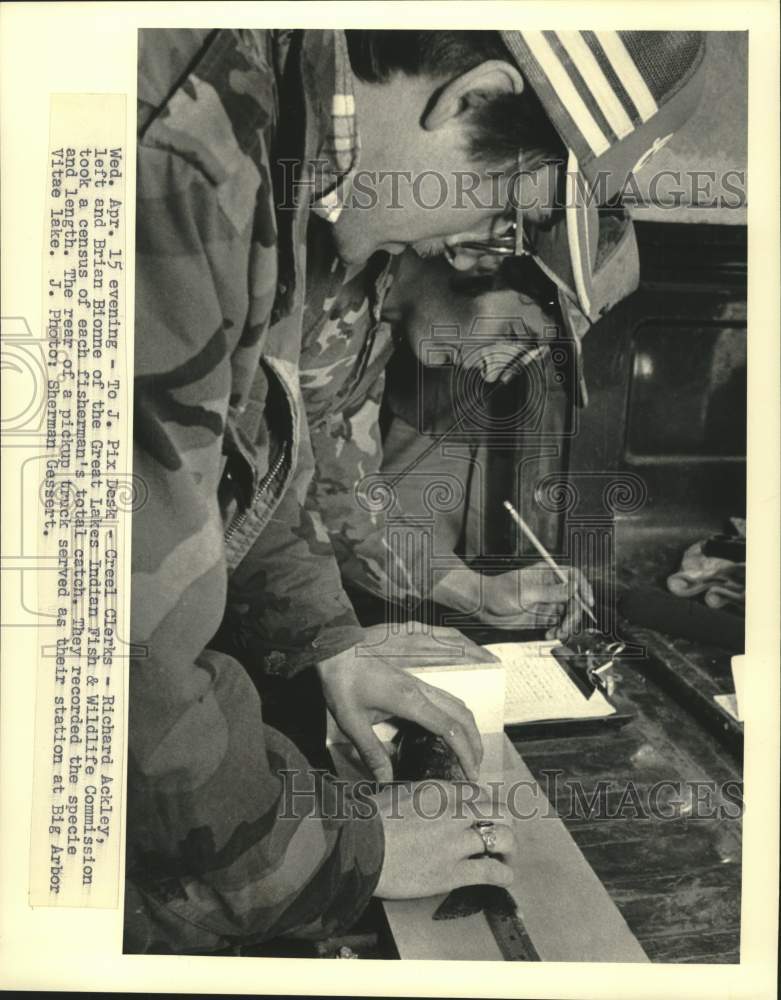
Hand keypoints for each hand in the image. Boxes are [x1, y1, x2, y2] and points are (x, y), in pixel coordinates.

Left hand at [317, 632, 482, 783]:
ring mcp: (419, 682)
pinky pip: (446, 697)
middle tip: (475, 769)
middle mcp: (421, 689)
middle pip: (462, 715)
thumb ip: (371, 752)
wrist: (338, 651)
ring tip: (469, 751)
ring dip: (469, 728)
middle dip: (474, 743)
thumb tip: (386, 780)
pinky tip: (449, 729)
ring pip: (457, 703)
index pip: (450, 729)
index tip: (471, 774)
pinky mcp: (414, 680)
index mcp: (410, 701)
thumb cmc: (342, 684)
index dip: (465, 753)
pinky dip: (457, 716)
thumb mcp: (352, 722)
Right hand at [373, 782, 515, 898]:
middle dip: (503, 824)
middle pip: (498, 811)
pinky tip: (504, 877)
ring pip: (502, 838)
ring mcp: (455, 842)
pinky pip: (492, 871)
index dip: (486, 806)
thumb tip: (435, 801)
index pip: (478, 793)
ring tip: (506, 857)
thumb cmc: (370, 822)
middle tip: (500, 836)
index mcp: (439, 791)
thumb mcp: (400, 793)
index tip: (485, 816)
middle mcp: (453, 812)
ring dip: (508, 849)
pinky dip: (504, 875)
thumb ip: (424, 795)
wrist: (358, 848)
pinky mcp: (453, 873)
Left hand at [480, 563, 593, 638]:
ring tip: (556, 634)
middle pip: (574, 599)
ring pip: (568, 614)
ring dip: (567, 625)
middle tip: (565, 627)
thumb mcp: (525, 593)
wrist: (481, 606)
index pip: (574, 576)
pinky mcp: (541, 616)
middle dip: (574, 614)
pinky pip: (558, 624)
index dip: (584, 588)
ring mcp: (547, 602)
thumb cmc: (498, 592)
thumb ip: (550, 592)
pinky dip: (558, 631)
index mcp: (546, 574)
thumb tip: (573, 588)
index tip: (588, 603)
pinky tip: (549, 635)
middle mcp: (550, 587)